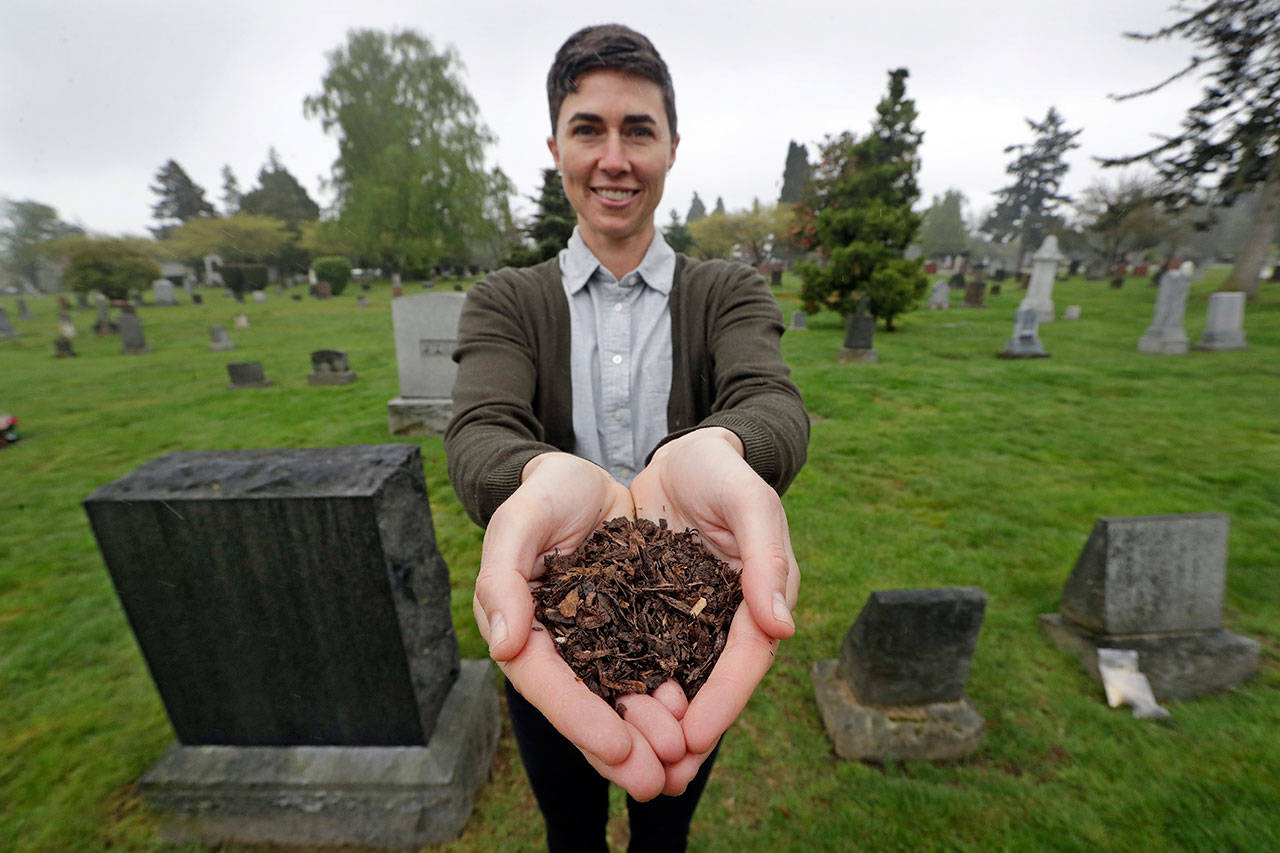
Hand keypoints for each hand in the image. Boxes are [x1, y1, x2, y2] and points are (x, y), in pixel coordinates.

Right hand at [473, 452, 670, 799]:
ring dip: (650, 735)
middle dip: (620, 748)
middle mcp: (560, 644)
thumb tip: (503, 645)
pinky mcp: (634, 628)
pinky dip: (671, 698)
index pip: (545, 681)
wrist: (590, 476)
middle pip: (586, 705)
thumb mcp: (520, 518)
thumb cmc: (546, 492)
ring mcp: (599, 640)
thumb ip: (503, 576)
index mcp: (522, 627)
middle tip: (655, 783)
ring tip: (682, 765)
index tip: (616, 748)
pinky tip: (697, 721)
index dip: (578, 719)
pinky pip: (651, 670)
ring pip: (622, 698)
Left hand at [629, 428, 799, 789]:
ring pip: (678, 679)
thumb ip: (766, 558)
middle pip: (712, 684)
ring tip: (629, 760)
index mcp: (760, 597)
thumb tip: (782, 627)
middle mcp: (727, 617)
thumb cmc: (721, 471)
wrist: (682, 452)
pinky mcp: (653, 612)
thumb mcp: (749, 500)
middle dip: (689, 731)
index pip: (748, 658)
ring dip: (657, 721)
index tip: (695, 738)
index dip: (725, 701)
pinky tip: (606, 715)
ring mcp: (690, 618)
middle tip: (661, 775)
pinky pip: (643, 655)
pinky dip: (631, 686)